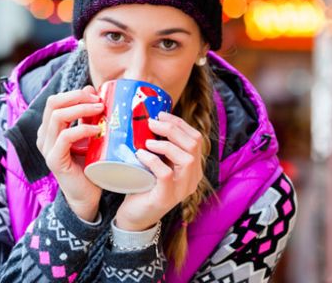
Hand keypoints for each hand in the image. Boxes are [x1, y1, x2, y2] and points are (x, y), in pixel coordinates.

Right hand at [37, 86, 104, 221]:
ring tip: (99, 111)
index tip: (95, 96)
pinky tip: (96, 130)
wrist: (86, 195)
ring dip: (81, 109)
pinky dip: (82, 129)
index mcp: (49, 129)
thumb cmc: (89, 165)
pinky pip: (65, 137)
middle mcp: (44, 136)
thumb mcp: (89, 134)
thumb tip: (90, 89)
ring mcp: (47, 148)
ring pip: (58, 116)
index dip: (75, 94)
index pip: (55, 100)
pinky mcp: (54, 160)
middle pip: (53, 103)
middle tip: (98, 101)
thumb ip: (86, 114)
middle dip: (77, 97)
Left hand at [115, 112, 203, 230]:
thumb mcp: (155, 163)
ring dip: (166, 145)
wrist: (135, 216)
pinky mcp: (166, 197)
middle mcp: (193, 178)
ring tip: (147, 141)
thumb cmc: (144, 185)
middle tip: (151, 122)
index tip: (161, 114)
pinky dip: (153, 160)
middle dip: (172, 129)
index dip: (179, 123)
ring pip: (187, 159)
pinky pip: (166, 174)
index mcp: (193, 168)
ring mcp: (182, 189)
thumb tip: (151, 119)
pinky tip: (141, 155)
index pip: (196, 138)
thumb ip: (159, 146)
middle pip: (194, 145)